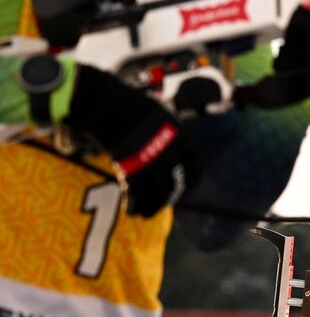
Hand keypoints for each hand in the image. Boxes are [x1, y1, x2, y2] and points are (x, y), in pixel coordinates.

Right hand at [65, 65, 191, 216]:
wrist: (108, 103)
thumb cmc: (129, 104)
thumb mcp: (159, 115)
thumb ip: (166, 132)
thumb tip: (167, 142)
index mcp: (181, 138)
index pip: (195, 166)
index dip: (190, 179)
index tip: (184, 186)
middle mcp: (171, 153)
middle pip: (178, 184)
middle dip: (171, 196)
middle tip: (165, 202)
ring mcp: (152, 162)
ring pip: (158, 194)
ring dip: (152, 207)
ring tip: (146, 214)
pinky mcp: (132, 169)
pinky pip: (136, 194)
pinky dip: (134, 205)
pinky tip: (130, 211)